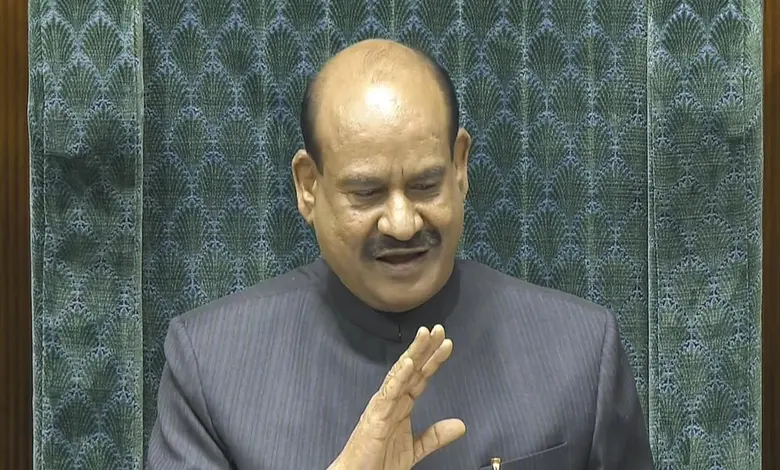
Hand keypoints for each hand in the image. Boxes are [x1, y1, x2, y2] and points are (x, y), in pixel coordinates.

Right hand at [328, 324, 464, 469]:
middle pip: (410, 369)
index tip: (447, 343)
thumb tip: (459, 425)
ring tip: (426, 335)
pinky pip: (388, 395)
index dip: (433, 360)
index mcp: (400, 406)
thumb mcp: (414, 448)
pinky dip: (398, 378)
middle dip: (424, 348)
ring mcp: (382, 407)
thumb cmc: (378, 463)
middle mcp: (391, 401)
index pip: (420, 377)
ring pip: (400, 374)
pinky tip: (409, 364)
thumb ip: (435, 436)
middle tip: (438, 329)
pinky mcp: (374, 418)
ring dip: (414, 354)